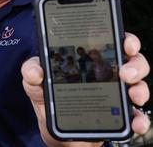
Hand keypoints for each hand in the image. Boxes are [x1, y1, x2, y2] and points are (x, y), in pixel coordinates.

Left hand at [21, 32, 149, 145]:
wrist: (55, 132)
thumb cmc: (48, 97)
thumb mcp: (34, 82)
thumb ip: (31, 72)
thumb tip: (35, 71)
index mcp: (89, 58)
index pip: (112, 41)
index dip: (124, 39)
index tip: (125, 44)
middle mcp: (107, 73)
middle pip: (133, 61)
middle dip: (136, 64)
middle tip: (125, 73)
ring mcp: (117, 94)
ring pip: (139, 85)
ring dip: (141, 89)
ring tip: (132, 95)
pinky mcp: (120, 116)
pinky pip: (137, 116)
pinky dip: (140, 119)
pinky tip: (135, 123)